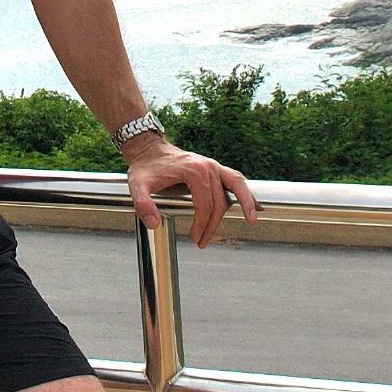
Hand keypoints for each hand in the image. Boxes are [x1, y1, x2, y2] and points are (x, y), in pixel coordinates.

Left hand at [124, 135, 258, 247]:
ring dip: (243, 205)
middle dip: (213, 225)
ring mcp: (213, 166)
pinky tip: (254, 204)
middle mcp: (208, 166)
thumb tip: (154, 224)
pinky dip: (245, 191)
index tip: (194, 238)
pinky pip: (235, 179)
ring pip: (235, 188)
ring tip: (252, 221)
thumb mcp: (137, 185)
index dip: (201, 225)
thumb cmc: (144, 167)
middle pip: (219, 202)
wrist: (148, 149)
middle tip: (202, 242)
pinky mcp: (214, 168)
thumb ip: (143, 204)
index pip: (205, 205)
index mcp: (194, 171)